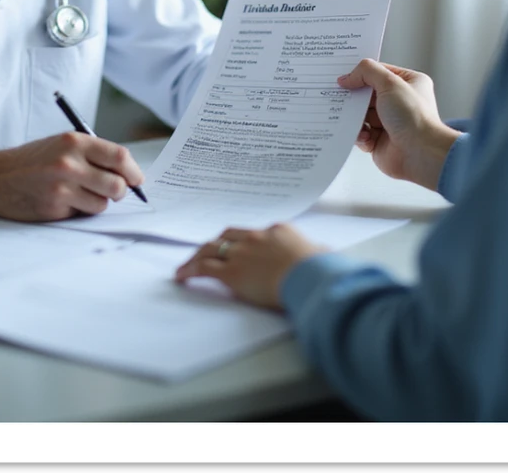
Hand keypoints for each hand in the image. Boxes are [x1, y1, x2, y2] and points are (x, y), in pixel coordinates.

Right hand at [0, 132, 145, 221]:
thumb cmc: (32, 160)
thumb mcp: (61, 144)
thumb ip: (92, 154)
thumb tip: (127, 173)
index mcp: (74, 142)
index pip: (119, 157)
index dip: (133, 172)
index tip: (136, 180)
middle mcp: (69, 163)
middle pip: (117, 185)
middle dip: (119, 192)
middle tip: (111, 191)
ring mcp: (61, 188)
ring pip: (102, 204)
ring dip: (96, 203)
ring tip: (78, 194)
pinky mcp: (54, 208)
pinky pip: (82, 214)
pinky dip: (78, 211)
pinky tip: (62, 202)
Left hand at [174, 224, 325, 310]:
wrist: (308, 277)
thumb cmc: (319, 269)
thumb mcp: (322, 254)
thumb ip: (319, 251)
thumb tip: (325, 252)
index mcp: (277, 231)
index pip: (253, 234)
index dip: (243, 241)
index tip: (238, 247)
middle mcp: (255, 238)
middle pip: (228, 236)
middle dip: (216, 244)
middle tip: (207, 252)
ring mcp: (241, 253)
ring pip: (211, 249)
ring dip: (197, 256)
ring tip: (187, 265)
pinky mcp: (231, 272)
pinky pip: (204, 268)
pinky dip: (190, 271)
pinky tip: (182, 276)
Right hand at [337, 60, 460, 191]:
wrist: (420, 153)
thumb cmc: (415, 118)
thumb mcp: (390, 83)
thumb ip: (367, 72)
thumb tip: (347, 77)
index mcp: (409, 84)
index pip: (379, 72)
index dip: (362, 73)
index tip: (344, 74)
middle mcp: (399, 103)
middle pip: (367, 94)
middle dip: (354, 97)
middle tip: (342, 96)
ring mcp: (389, 122)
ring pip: (360, 114)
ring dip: (355, 117)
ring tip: (355, 118)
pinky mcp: (379, 141)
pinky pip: (360, 133)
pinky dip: (359, 134)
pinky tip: (366, 136)